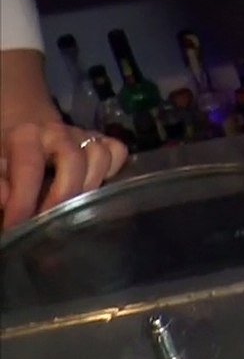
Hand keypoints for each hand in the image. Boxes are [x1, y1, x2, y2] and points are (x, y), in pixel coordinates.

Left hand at [0, 121, 128, 230]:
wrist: (31, 136)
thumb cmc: (11, 157)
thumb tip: (5, 198)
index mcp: (26, 135)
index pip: (29, 167)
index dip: (22, 200)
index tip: (16, 226)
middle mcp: (58, 132)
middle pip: (73, 160)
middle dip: (63, 196)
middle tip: (51, 222)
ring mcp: (84, 136)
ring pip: (100, 156)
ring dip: (90, 186)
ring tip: (75, 208)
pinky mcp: (103, 141)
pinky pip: (117, 152)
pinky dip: (113, 169)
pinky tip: (99, 186)